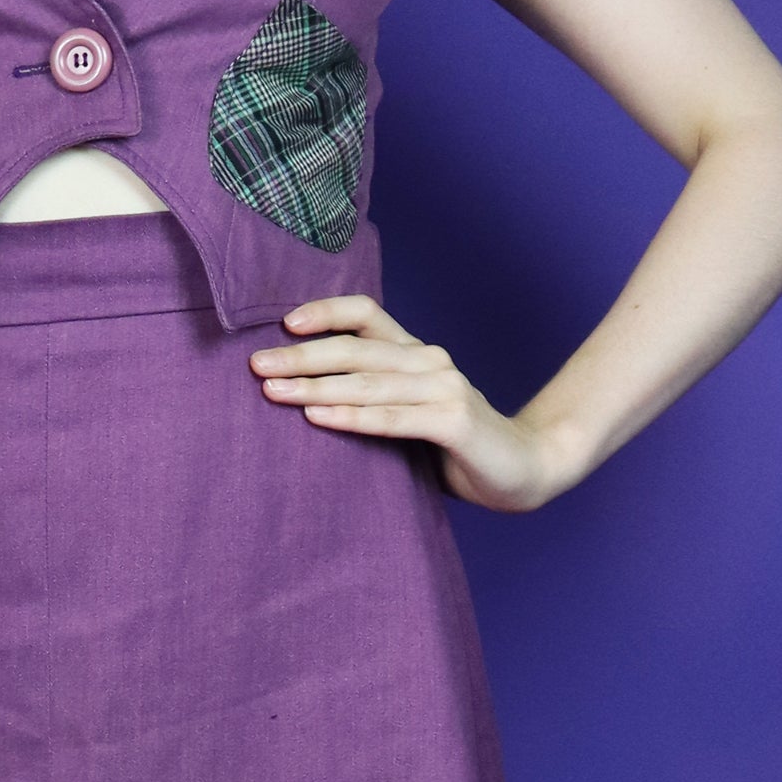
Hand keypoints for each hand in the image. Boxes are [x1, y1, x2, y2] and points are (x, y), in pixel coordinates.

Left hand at [249, 294, 572, 512]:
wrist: (526, 469)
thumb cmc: (455, 444)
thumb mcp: (409, 409)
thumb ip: (373, 395)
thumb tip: (300, 391)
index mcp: (415, 351)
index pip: (366, 314)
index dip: (325, 311)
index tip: (284, 323)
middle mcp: (429, 360)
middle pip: (355, 347)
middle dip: (300, 356)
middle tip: (256, 365)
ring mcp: (444, 388)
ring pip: (367, 382)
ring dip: (315, 386)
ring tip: (272, 391)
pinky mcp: (454, 420)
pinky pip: (392, 418)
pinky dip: (351, 417)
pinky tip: (316, 418)